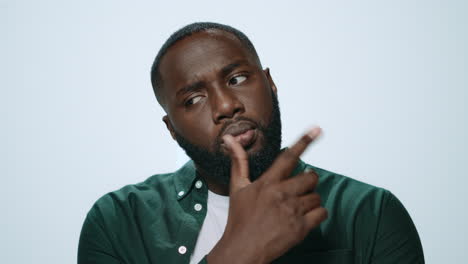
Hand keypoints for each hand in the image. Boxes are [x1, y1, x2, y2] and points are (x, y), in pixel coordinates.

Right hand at [207, 127, 327, 263]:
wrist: (243, 249)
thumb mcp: (237, 188)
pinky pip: (321, 213)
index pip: (288, 157)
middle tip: (299, 188)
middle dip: (308, 180)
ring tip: (296, 207)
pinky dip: (317, 214)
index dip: (304, 141)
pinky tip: (305, 217)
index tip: (317, 129)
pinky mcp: (301, 228)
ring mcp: (292, 211)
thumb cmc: (240, 219)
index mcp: (267, 183)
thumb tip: (229, 138)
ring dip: (310, 200)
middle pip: (310, 177)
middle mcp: (281, 194)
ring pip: (316, 196)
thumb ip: (238, 161)